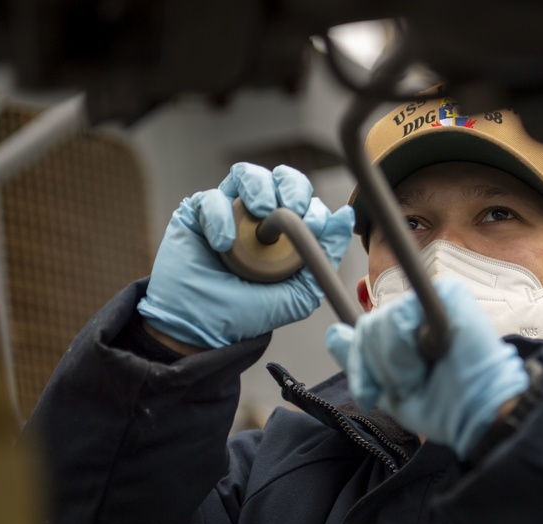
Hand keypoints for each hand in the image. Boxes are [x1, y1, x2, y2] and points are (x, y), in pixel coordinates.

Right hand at [137, 163, 353, 348]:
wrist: (202, 330)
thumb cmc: (248, 313)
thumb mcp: (299, 292)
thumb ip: (324, 256)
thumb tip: (345, 216)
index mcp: (286, 231)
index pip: (305, 202)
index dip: (313, 206)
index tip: (315, 225)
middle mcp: (258, 217)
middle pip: (280, 178)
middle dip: (291, 185)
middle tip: (292, 208)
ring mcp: (228, 212)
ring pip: (247, 175)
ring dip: (258, 186)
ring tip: (261, 211)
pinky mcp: (196, 214)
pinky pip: (210, 198)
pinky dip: (219, 216)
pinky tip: (223, 244)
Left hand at [325, 277, 529, 458]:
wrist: (476, 411)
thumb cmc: (441, 405)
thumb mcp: (389, 391)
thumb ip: (359, 361)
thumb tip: (333, 332)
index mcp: (399, 334)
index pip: (362, 333)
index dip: (361, 365)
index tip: (372, 394)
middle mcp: (413, 313)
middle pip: (368, 327)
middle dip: (381, 368)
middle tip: (411, 384)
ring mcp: (430, 301)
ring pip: (384, 321)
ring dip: (399, 361)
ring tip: (426, 371)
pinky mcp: (449, 294)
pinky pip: (406, 311)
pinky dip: (411, 341)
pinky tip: (433, 353)